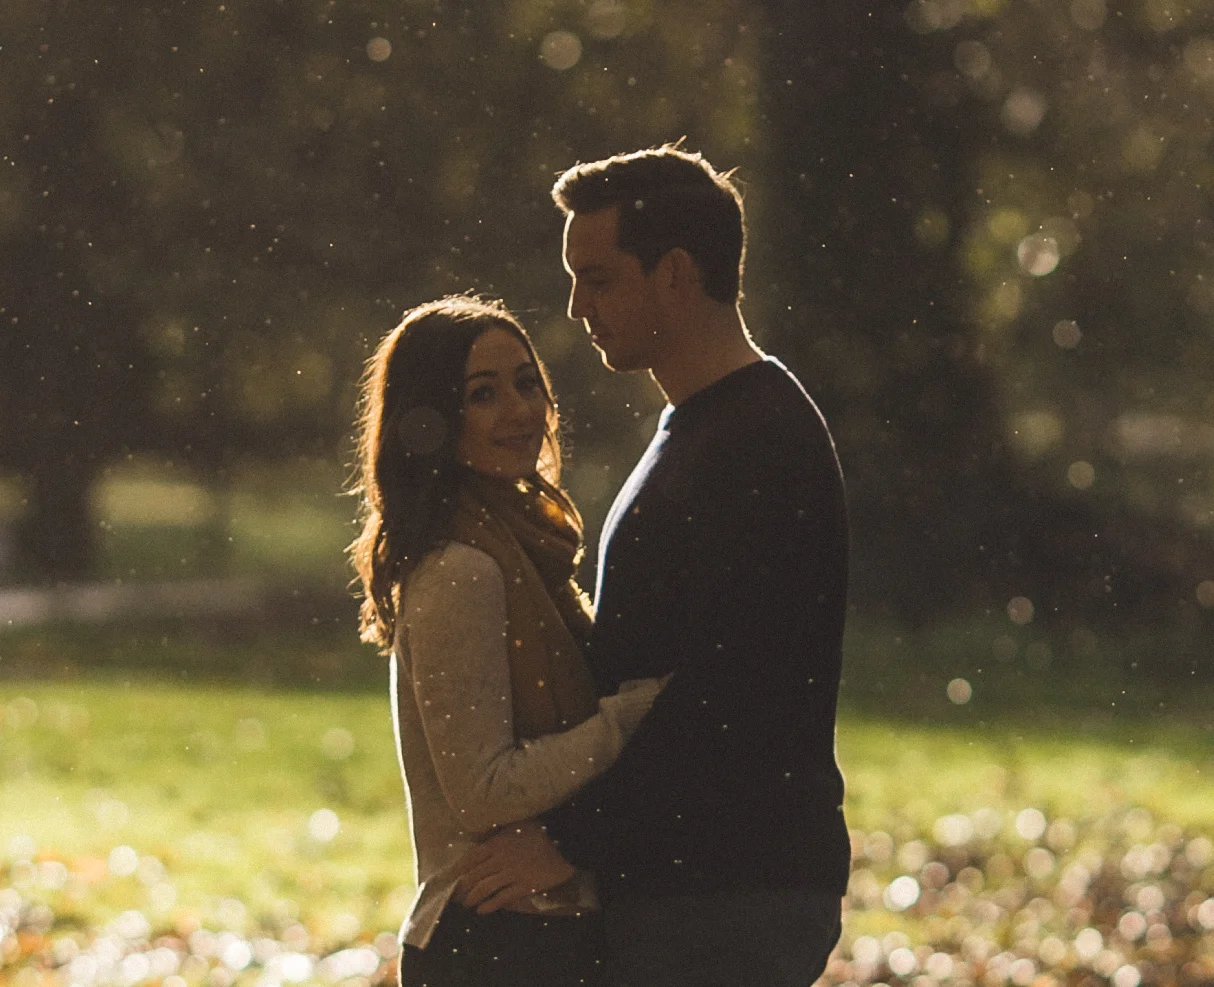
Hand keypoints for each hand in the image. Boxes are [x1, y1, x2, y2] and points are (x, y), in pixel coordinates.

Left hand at [452, 819, 575, 914]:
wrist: (565, 840)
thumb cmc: (541, 829)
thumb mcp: (516, 824)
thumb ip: (499, 833)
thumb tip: (484, 839)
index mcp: (497, 842)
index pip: (471, 858)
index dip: (459, 870)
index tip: (451, 878)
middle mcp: (501, 858)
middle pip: (474, 875)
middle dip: (461, 888)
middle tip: (455, 896)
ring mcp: (512, 873)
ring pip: (485, 888)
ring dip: (472, 898)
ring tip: (466, 904)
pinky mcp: (525, 886)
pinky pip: (503, 898)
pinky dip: (490, 905)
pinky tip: (482, 910)